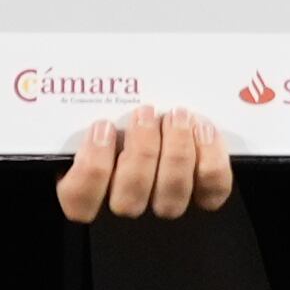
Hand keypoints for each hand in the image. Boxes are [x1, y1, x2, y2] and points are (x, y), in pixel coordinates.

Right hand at [58, 105, 232, 223]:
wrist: (178, 111)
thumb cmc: (134, 107)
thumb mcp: (107, 106)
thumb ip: (91, 109)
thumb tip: (80, 87)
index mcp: (95, 182)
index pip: (79, 202)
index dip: (91, 169)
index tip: (103, 128)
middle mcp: (131, 199)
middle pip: (128, 200)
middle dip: (141, 152)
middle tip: (147, 113)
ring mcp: (168, 201)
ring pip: (169, 201)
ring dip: (175, 153)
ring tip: (177, 116)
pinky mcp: (204, 194)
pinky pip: (210, 191)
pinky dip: (209, 158)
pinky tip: (203, 129)